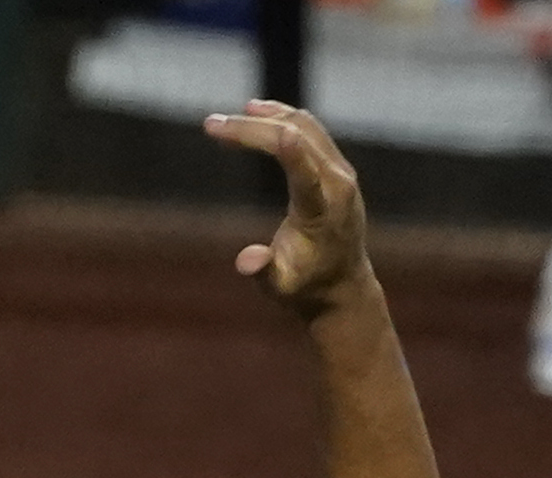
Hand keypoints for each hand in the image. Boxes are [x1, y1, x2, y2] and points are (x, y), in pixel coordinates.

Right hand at [206, 102, 373, 320]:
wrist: (342, 285)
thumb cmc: (305, 287)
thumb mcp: (281, 289)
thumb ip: (264, 272)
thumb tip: (247, 260)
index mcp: (323, 211)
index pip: (304, 169)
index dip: (281, 145)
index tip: (258, 123)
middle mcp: (338, 183)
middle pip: (296, 136)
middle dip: (251, 128)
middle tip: (210, 125)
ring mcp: (341, 170)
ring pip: (304, 125)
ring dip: (265, 117)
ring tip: (227, 118)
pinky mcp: (336, 166)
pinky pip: (310, 129)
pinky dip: (281, 118)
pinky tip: (257, 113)